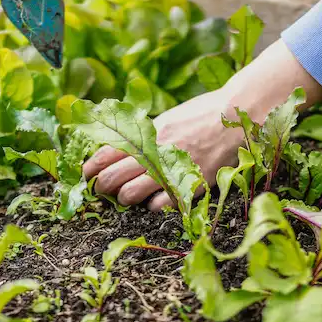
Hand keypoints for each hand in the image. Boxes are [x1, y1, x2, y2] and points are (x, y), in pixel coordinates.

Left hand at [83, 89, 243, 210]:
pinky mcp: (188, 184)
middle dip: (101, 187)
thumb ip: (146, 135)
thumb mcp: (168, 119)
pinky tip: (153, 202)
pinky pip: (158, 205)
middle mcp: (154, 151)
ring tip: (126, 197)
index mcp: (146, 133)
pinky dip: (151, 206)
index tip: (86, 174)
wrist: (236, 115)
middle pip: (112, 176)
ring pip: (129, 193)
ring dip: (123, 198)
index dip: (91, 167)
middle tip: (102, 190)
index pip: (106, 152)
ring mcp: (170, 169)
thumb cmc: (202, 115)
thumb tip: (122, 149)